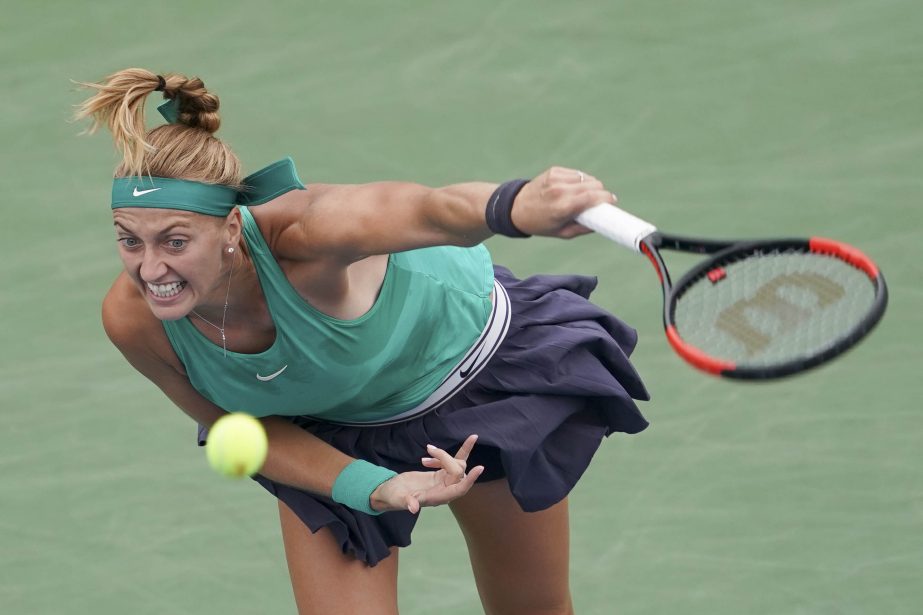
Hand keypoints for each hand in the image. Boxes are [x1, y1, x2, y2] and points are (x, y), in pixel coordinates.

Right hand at [369, 435, 484, 513]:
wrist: (391, 492)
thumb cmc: (393, 497)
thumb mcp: (397, 498)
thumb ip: (406, 502)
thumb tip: (413, 508)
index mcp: (437, 497)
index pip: (459, 489)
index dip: (470, 480)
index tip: (480, 468)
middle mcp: (444, 490)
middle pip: (457, 471)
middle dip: (446, 457)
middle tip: (429, 449)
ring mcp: (444, 482)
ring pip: (457, 465)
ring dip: (444, 455)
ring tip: (428, 450)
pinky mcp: (440, 475)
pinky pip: (451, 462)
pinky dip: (442, 455)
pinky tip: (427, 456)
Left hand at [510, 166, 616, 237]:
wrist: (516, 208)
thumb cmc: (540, 224)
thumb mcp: (562, 233)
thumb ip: (584, 228)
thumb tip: (602, 223)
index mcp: (562, 207)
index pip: (592, 197)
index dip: (607, 198)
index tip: (613, 202)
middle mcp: (560, 190)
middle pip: (594, 185)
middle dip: (600, 193)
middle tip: (599, 202)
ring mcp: (556, 178)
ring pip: (587, 178)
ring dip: (590, 186)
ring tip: (584, 196)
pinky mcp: (554, 171)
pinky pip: (577, 174)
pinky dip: (579, 181)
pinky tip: (573, 188)